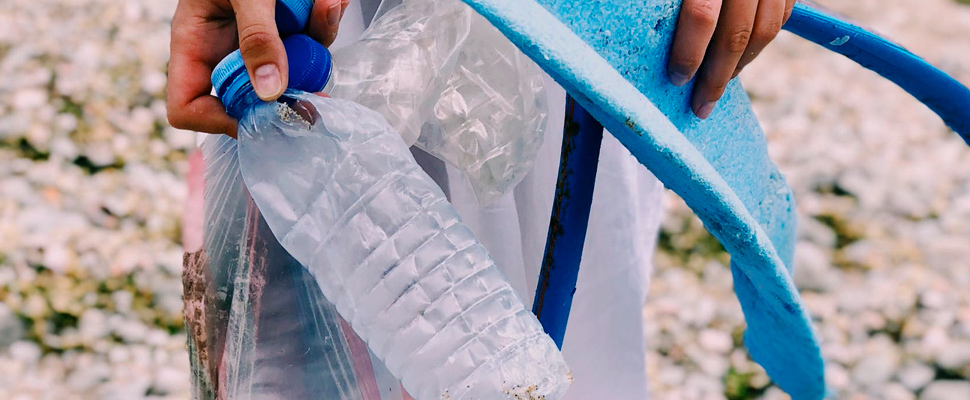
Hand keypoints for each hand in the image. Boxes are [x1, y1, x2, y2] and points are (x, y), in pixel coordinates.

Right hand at [167, 0, 349, 136]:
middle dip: (286, 89)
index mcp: (195, 44)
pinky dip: (323, 20)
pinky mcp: (289, 32)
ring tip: (323, 4)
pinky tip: (329, 0)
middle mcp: (225, 51)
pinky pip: (310, 44)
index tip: (259, 113)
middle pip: (251, 100)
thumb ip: (257, 37)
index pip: (187, 107)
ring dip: (314, 44)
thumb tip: (270, 90)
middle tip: (316, 83)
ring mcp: (259, 44)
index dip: (217, 121)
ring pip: (291, 73)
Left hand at [668, 0, 794, 118]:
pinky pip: (781, 18)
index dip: (689, 54)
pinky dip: (760, 42)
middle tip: (700, 105)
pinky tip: (741, 55)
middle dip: (716, 77)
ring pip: (764, 31)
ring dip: (742, 64)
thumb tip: (666, 49)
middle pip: (736, 34)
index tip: (677, 79)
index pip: (702, 17)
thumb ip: (681, 11)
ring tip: (721, 81)